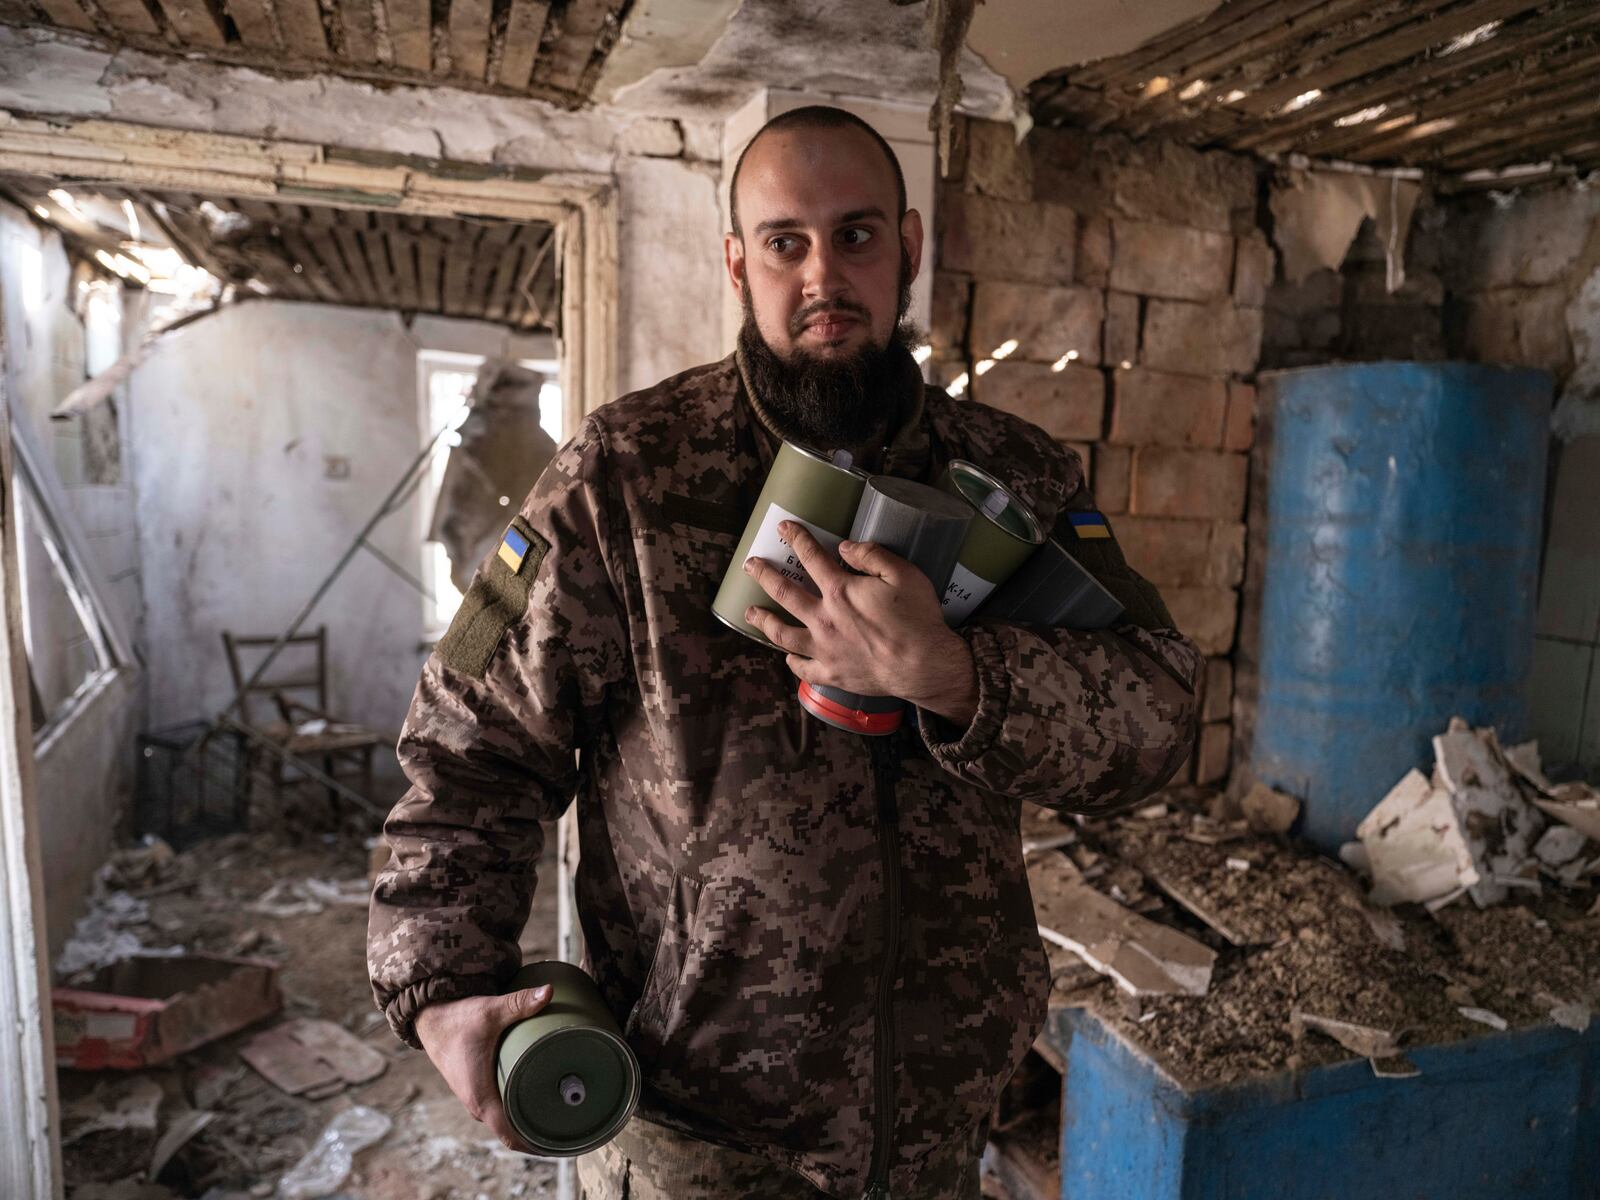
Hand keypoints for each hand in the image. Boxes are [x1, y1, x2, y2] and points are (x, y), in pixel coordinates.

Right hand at [414, 984, 552, 1152]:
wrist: (431, 1019)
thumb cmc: (458, 1019)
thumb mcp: (490, 1012)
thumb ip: (519, 1003)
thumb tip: (549, 991)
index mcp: (481, 1096)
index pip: (511, 1135)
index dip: (536, 1145)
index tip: (561, 1145)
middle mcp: (478, 1104)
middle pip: (513, 1131)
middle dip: (541, 1135)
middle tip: (573, 1128)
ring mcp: (477, 1098)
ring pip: (507, 1121)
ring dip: (530, 1123)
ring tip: (563, 1118)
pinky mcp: (478, 1089)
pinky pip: (501, 1109)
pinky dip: (519, 1112)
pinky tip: (539, 1104)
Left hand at [742, 521, 978, 725]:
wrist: (923, 666)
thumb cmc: (916, 618)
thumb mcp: (903, 574)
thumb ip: (871, 556)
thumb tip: (845, 547)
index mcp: (840, 591)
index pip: (810, 557)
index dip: (796, 538)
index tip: (783, 528)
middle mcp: (824, 619)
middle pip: (784, 592)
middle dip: (764, 575)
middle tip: (750, 565)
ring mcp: (824, 649)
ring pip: (783, 634)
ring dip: (763, 621)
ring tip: (750, 613)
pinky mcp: (832, 673)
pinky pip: (803, 669)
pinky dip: (792, 662)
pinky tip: (787, 656)